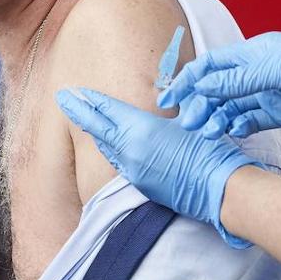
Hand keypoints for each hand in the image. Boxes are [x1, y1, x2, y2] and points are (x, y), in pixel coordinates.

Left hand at [56, 87, 261, 246]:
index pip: (107, 110)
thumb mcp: (188, 119)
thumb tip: (161, 98)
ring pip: (106, 146)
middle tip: (62, 98)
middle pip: (97, 127)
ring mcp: (132, 169)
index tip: (75, 91)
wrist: (218, 188)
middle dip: (78, 111)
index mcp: (140, 129)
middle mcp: (130, 149)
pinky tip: (107, 144)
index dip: (90, 100)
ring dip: (95, 131)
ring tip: (82, 117)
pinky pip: (117, 162)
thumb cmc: (208, 149)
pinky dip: (109, 149)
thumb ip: (169, 108)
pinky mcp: (139, 184)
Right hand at [158, 32, 280, 138]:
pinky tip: (233, 133)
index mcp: (252, 54)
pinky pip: (251, 120)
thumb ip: (239, 80)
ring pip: (230, 106)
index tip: (170, 98)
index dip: (188, 80)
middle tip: (188, 124)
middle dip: (199, 105)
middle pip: (216, 88)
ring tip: (207, 133)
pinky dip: (238, 127)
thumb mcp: (277, 70)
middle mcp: (256, 73)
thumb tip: (203, 85)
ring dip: (216, 118)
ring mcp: (268, 93)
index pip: (210, 65)